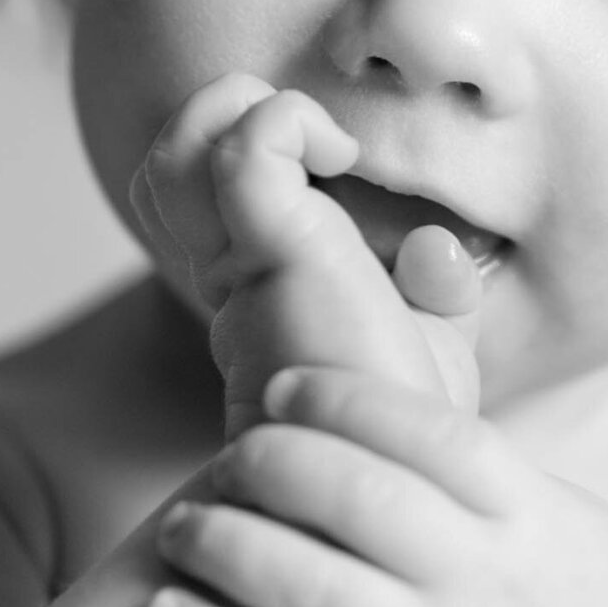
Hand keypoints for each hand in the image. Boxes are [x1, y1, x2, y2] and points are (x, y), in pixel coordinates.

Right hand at [128, 74, 481, 434]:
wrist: (373, 497)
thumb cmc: (400, 431)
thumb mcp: (429, 352)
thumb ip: (435, 294)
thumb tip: (438, 244)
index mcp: (251, 284)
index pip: (193, 189)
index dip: (249, 145)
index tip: (341, 159)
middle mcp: (230, 270)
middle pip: (169, 161)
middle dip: (227, 113)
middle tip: (315, 141)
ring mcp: (244, 261)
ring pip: (180, 148)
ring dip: (240, 109)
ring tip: (321, 141)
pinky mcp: (276, 253)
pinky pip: (246, 151)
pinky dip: (285, 121)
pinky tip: (341, 152)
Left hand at [146, 366, 607, 606]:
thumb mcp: (571, 525)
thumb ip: (495, 468)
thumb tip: (387, 401)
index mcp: (530, 519)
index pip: (434, 434)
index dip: (348, 396)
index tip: (287, 386)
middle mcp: (481, 587)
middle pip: (361, 498)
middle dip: (275, 461)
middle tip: (233, 453)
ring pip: (311, 591)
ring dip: (228, 545)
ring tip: (183, 525)